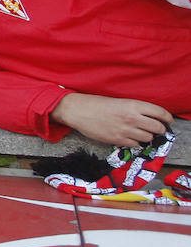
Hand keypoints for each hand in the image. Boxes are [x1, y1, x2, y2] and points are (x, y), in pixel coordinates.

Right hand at [52, 93, 171, 145]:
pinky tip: (129, 137)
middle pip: (158, 128)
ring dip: (147, 136)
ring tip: (140, 132)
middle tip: (156, 129)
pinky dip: (135, 142)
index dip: (168, 118)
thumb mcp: (119, 101)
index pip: (160, 113)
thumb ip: (135, 109)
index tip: (168, 121)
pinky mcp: (118, 140)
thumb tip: (151, 118)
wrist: (78, 111)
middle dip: (159, 129)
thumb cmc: (97, 104)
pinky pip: (135, 145)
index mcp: (133, 105)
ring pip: (148, 138)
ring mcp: (125, 130)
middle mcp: (132, 118)